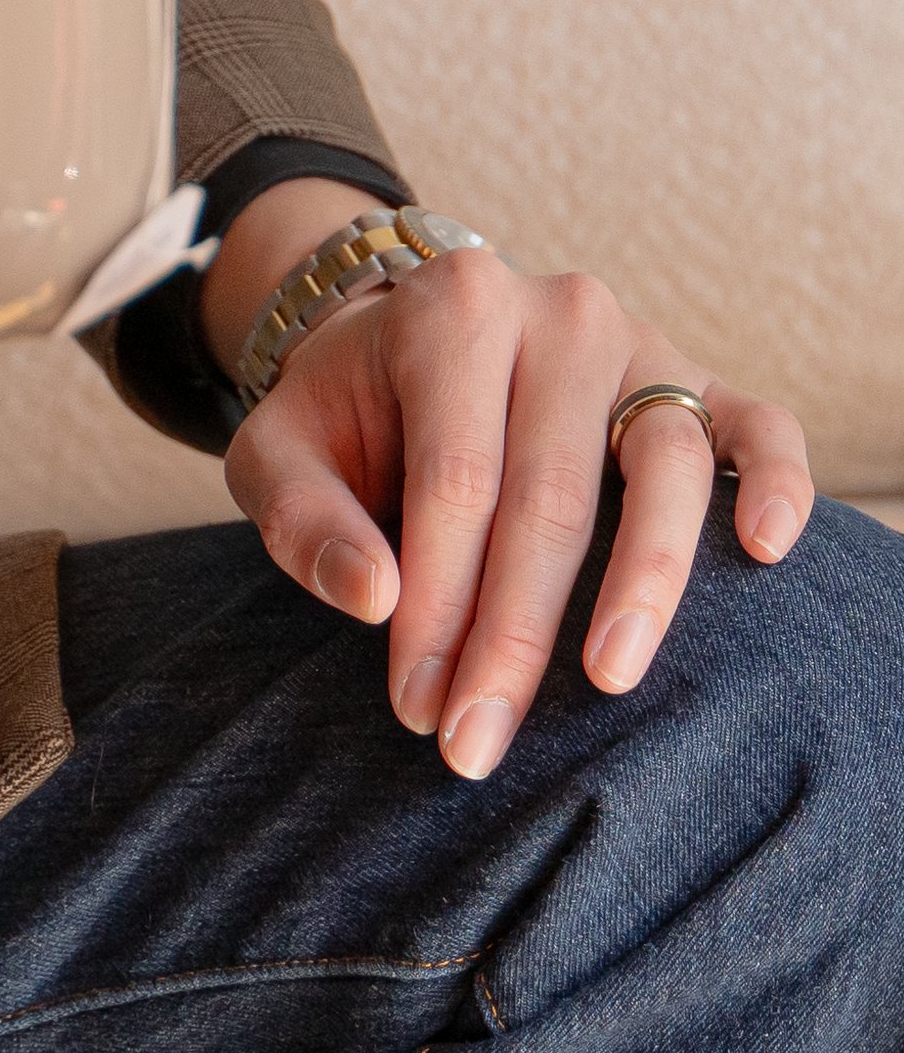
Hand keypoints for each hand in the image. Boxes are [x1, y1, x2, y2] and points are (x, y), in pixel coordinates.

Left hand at [214, 187, 813, 779]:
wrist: (406, 344)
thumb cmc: (345, 413)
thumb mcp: (279, 447)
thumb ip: (300, 515)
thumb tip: (372, 598)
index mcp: (451, 310)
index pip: (453, 480)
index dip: (437, 603)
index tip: (417, 707)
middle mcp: (557, 314)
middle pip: (548, 493)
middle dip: (513, 632)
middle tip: (478, 742)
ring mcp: (639, 343)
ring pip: (660, 467)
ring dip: (640, 585)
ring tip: (607, 680)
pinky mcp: (699, 382)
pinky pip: (756, 425)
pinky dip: (774, 482)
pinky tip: (762, 549)